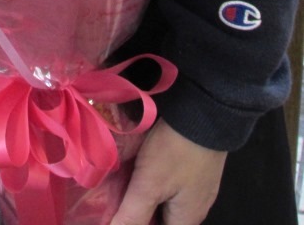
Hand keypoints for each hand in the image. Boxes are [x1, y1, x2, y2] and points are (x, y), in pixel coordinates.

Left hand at [110, 119, 226, 224]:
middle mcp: (196, 207)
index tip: (121, 212)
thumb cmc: (176, 150)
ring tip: (124, 181)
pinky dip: (155, 178)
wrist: (204, 110)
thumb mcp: (149, 184)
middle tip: (118, 196)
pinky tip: (140, 165)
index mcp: (187, 219)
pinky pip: (173, 182)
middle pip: (164, 219)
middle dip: (142, 211)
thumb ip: (133, 215)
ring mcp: (198, 186)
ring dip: (147, 194)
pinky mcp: (196, 166)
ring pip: (167, 200)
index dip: (138, 223)